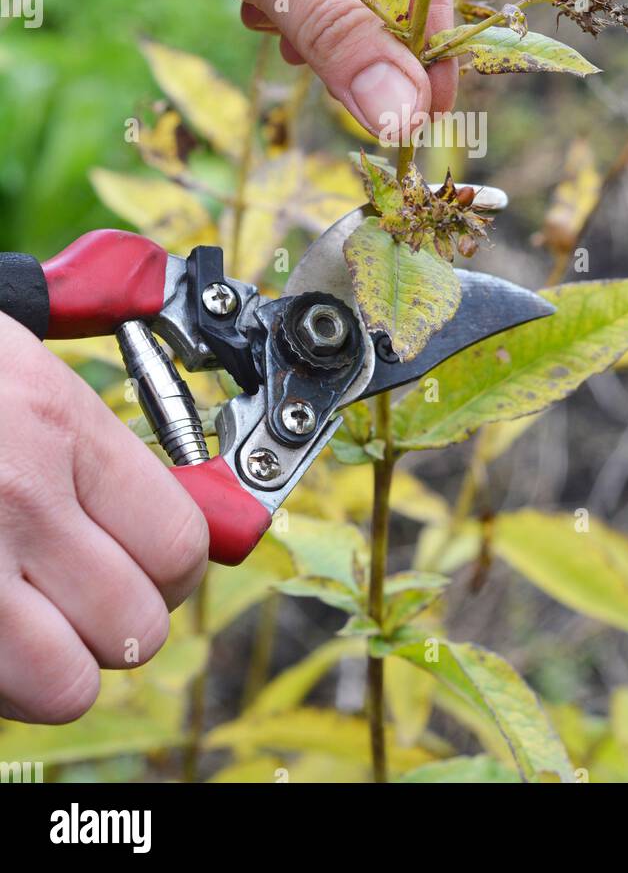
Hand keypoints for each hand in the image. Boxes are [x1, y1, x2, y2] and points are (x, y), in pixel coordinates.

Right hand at [0, 314, 208, 722]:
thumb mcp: (20, 366)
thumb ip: (98, 444)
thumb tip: (186, 512)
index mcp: (56, 426)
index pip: (179, 545)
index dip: (172, 567)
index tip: (153, 562)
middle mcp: (16, 499)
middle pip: (133, 628)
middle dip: (116, 621)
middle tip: (83, 593)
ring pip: (64, 685)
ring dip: (53, 664)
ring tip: (25, 620)